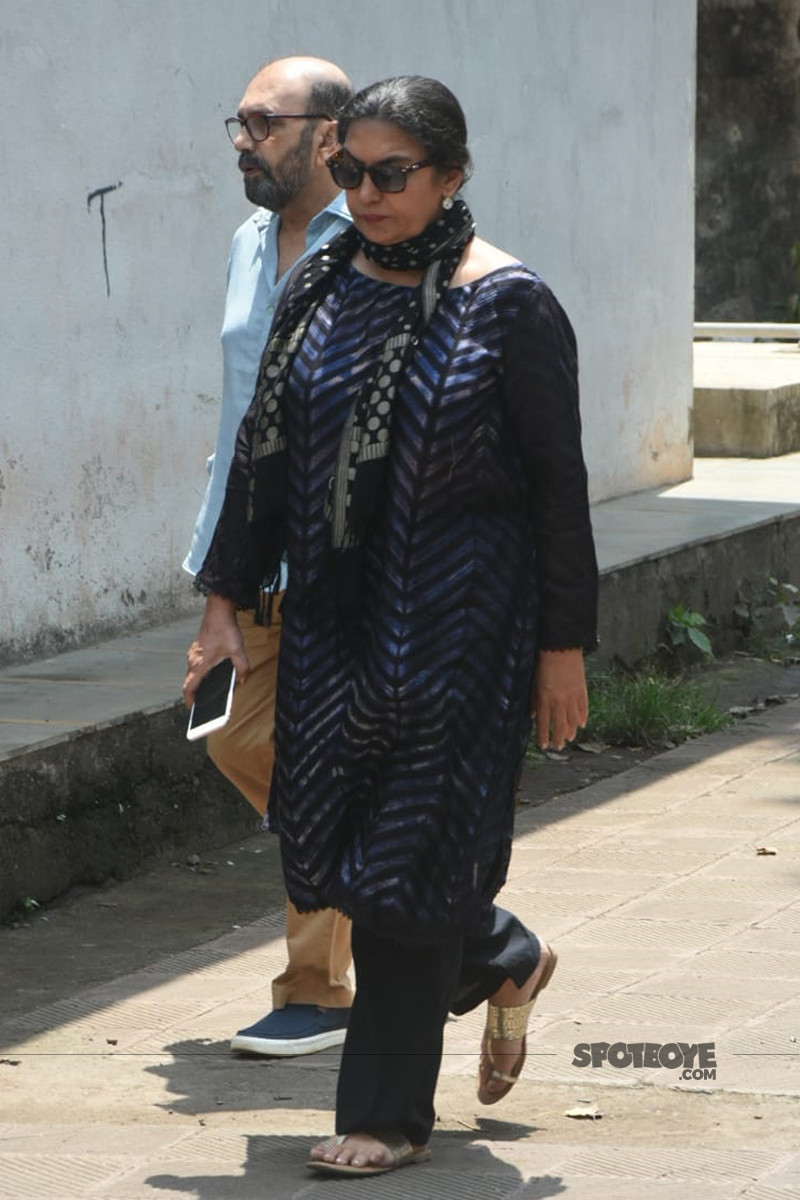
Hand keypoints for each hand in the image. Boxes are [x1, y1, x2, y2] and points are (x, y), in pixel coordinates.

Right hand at [182, 593, 249, 707]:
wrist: (218, 610)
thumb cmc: (225, 629)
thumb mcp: (238, 650)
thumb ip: (242, 668)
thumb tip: (242, 680)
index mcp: (199, 665)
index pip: (188, 688)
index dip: (189, 700)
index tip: (192, 709)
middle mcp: (193, 660)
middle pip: (190, 682)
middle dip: (196, 694)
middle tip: (204, 705)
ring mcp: (193, 654)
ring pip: (193, 673)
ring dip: (199, 682)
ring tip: (210, 692)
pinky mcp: (198, 648)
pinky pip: (197, 665)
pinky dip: (202, 672)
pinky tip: (213, 673)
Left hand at [531, 648, 587, 749]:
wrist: (561, 647)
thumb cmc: (543, 662)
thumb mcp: (534, 682)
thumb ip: (534, 700)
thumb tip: (534, 715)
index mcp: (545, 699)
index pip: (544, 724)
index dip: (544, 736)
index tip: (544, 746)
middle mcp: (559, 701)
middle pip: (560, 725)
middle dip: (559, 738)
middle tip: (559, 747)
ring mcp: (572, 696)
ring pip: (573, 719)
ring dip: (571, 730)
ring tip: (570, 738)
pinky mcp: (582, 690)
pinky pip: (583, 708)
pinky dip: (582, 717)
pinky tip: (581, 724)